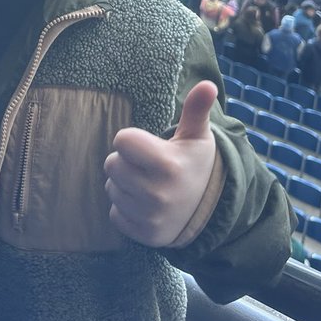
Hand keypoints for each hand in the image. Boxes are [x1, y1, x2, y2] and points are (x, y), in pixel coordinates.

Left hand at [104, 80, 217, 247]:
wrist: (209, 210)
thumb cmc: (195, 163)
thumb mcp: (197, 136)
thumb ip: (196, 109)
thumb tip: (207, 84)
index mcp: (168, 164)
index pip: (122, 140)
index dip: (133, 140)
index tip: (149, 146)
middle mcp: (157, 193)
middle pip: (112, 164)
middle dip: (126, 162)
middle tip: (148, 166)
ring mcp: (150, 217)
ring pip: (111, 188)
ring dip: (124, 184)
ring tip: (148, 184)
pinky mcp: (143, 235)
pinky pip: (114, 213)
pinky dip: (125, 208)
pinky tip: (145, 204)